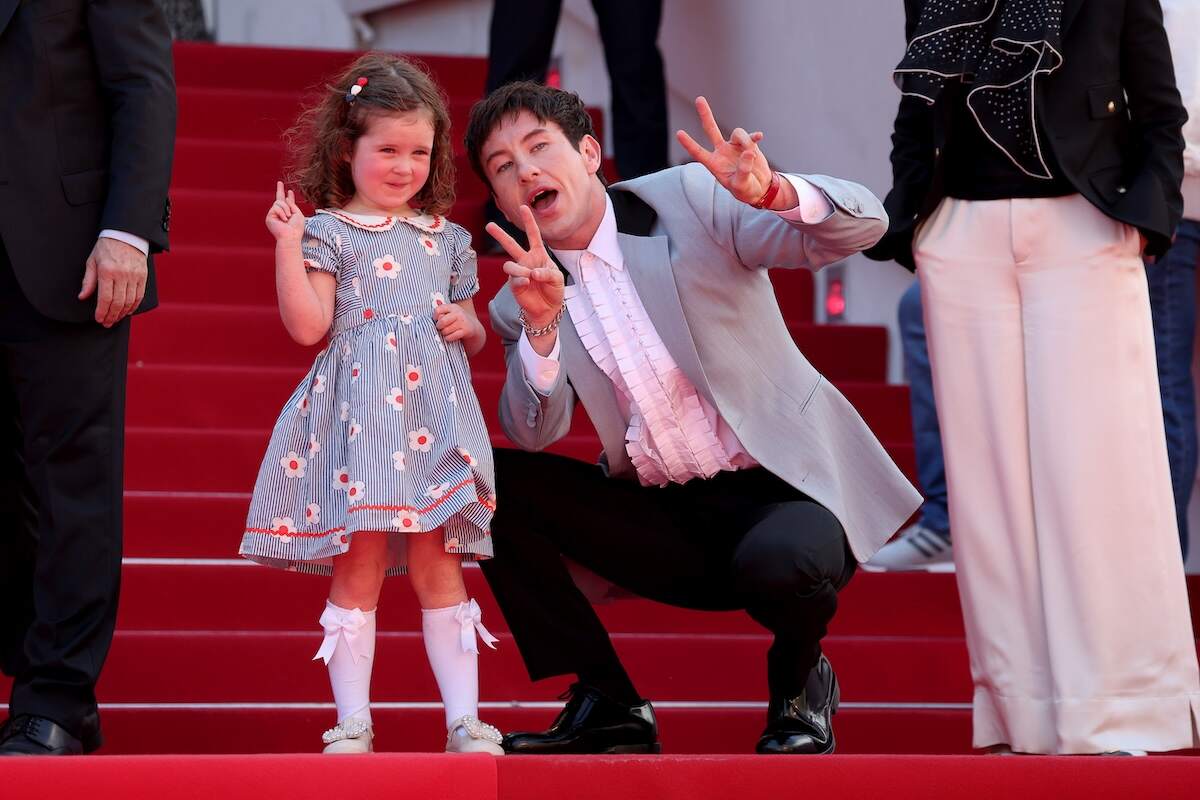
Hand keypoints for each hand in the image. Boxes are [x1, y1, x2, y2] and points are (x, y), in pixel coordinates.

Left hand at [78, 236, 147, 326]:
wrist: (126, 236)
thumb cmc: (106, 249)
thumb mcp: (92, 262)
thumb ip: (88, 281)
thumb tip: (82, 297)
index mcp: (107, 271)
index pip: (105, 298)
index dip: (102, 311)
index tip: (98, 319)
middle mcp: (122, 275)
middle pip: (118, 302)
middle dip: (111, 315)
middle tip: (106, 323)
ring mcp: (134, 276)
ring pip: (129, 301)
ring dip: (122, 313)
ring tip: (115, 319)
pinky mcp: (143, 277)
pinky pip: (139, 296)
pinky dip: (133, 306)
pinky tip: (127, 312)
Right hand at [266, 181, 304, 242]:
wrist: (290, 236)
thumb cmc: (296, 228)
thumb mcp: (298, 214)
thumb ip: (292, 205)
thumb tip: (285, 197)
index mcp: (288, 213)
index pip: (287, 203)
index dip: (288, 197)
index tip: (289, 191)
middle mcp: (280, 213)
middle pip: (279, 199)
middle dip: (279, 189)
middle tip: (279, 182)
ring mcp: (274, 215)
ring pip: (279, 203)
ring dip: (286, 209)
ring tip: (288, 218)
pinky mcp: (269, 217)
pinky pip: (276, 207)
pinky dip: (282, 212)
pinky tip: (284, 220)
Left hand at [433, 303, 473, 342]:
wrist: (472, 325)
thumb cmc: (457, 319)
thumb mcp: (451, 312)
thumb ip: (442, 311)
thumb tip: (435, 314)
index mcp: (453, 307)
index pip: (439, 310)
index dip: (435, 316)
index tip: (435, 319)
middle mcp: (458, 313)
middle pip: (442, 321)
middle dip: (438, 326)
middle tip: (440, 327)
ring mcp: (462, 322)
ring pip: (446, 330)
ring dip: (443, 333)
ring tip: (445, 331)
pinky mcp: (465, 331)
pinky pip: (451, 336)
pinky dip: (448, 338)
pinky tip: (449, 336)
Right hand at [485, 205, 563, 325]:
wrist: (548, 310)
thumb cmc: (554, 291)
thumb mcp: (557, 279)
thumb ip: (547, 273)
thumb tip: (532, 273)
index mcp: (539, 254)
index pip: (533, 234)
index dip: (528, 221)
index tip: (523, 207)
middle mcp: (526, 261)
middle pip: (511, 245)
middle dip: (499, 235)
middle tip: (488, 225)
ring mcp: (518, 272)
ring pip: (508, 265)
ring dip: (518, 269)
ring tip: (528, 277)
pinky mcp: (514, 284)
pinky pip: (514, 279)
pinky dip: (522, 280)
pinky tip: (528, 283)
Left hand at [676, 97, 776, 206]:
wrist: (760, 188)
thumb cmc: (746, 190)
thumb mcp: (742, 186)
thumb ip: (743, 171)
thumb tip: (747, 151)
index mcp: (714, 164)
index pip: (699, 153)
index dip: (689, 144)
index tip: (678, 133)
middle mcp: (722, 152)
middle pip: (711, 130)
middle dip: (706, 114)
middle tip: (699, 99)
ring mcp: (734, 146)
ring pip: (737, 133)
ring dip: (745, 141)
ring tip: (752, 156)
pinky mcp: (748, 144)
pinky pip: (751, 136)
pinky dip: (754, 136)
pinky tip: (760, 137)